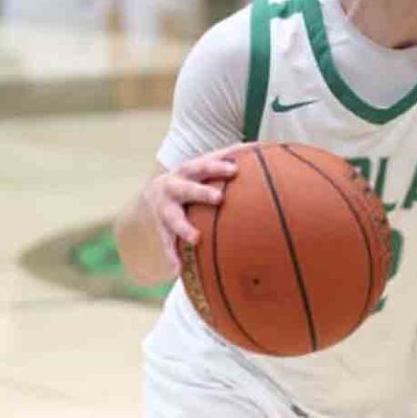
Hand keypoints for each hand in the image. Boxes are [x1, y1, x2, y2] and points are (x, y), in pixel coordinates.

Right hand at [143, 150, 239, 271]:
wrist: (153, 193)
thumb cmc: (192, 179)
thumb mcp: (204, 167)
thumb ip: (229, 157)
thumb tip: (263, 147)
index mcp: (188, 171)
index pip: (204, 166)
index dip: (218, 167)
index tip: (235, 170)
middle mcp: (174, 187)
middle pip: (187, 188)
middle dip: (201, 192)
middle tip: (219, 198)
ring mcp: (166, 208)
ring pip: (173, 217)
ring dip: (184, 227)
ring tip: (196, 238)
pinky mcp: (161, 228)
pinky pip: (166, 242)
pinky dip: (171, 256)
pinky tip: (177, 270)